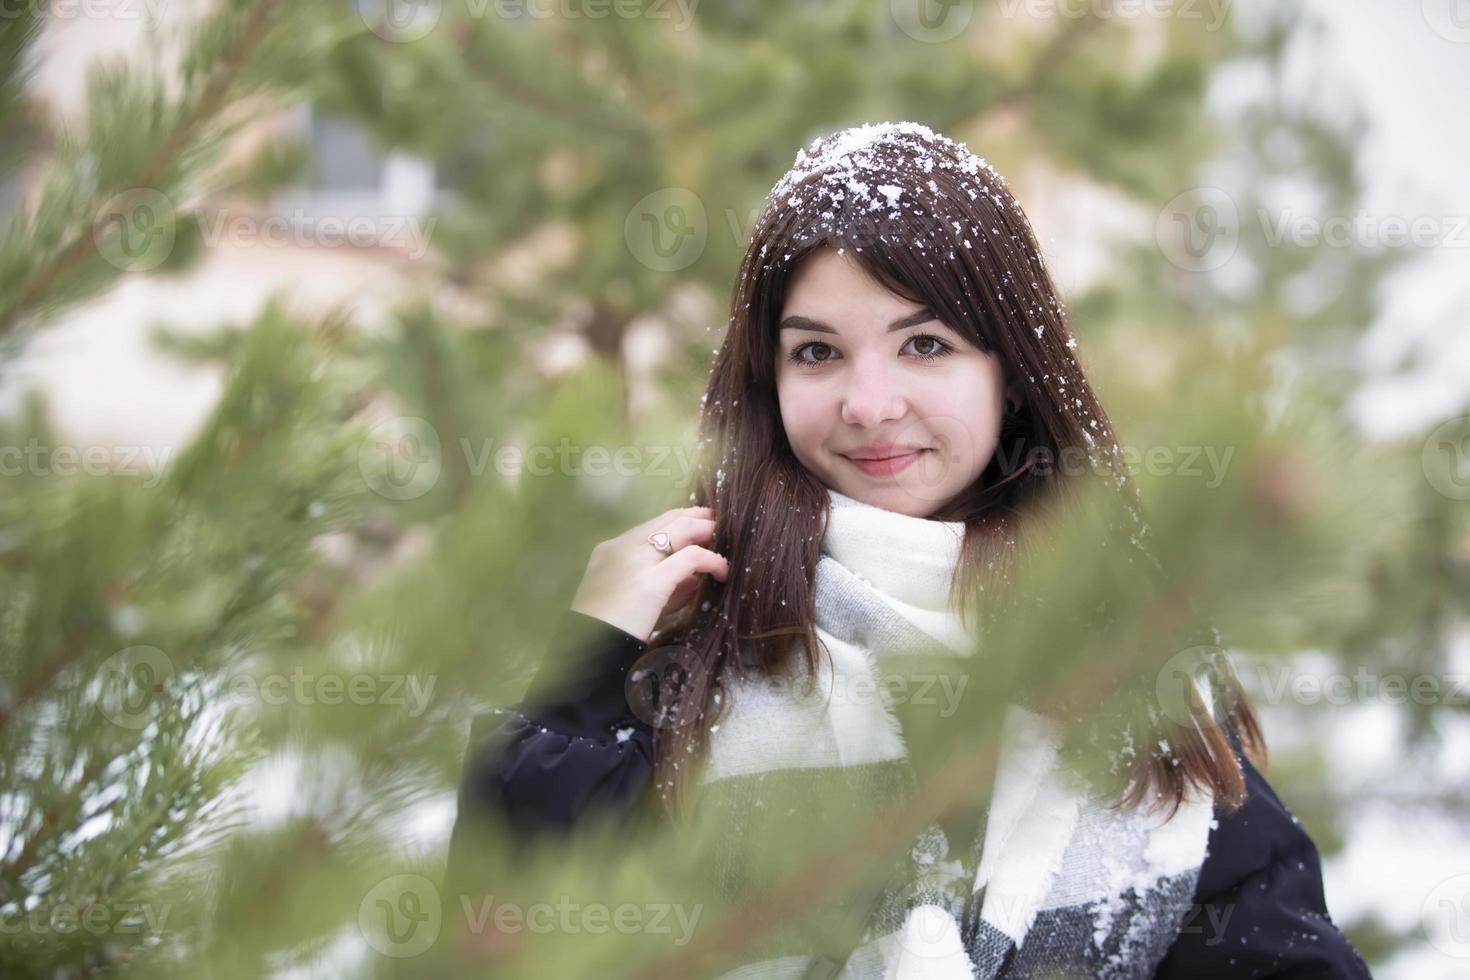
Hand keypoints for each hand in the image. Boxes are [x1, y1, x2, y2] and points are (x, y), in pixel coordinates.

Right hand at [571, 505, 728, 642]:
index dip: (678, 522)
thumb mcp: (631, 600)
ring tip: (723, 541)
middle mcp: (621, 548)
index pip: (651, 526)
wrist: (587, 652)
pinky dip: (712, 560)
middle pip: (667, 520)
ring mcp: (635, 562)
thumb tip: (693, 580)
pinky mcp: (651, 582)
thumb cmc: (607, 630)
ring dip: (705, 531)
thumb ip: (661, 586)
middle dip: (696, 518)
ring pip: (681, 529)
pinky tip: (722, 570)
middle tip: (716, 522)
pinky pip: (692, 558)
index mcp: (609, 551)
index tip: (698, 526)